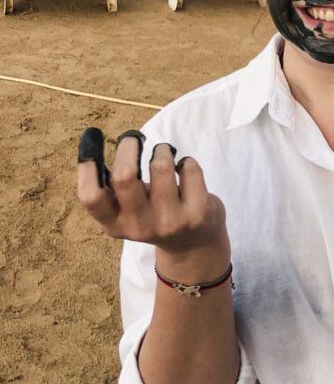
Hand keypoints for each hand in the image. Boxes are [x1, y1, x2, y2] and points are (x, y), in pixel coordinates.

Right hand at [77, 128, 229, 272]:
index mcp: (114, 224)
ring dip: (162, 150)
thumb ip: (113, 190)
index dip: (87, 164)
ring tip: (164, 154)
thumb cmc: (154, 216)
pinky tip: (185, 171)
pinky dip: (187, 162)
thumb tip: (92, 149)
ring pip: (160, 166)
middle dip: (128, 146)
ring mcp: (170, 221)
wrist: (194, 246)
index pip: (90, 196)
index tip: (92, 137)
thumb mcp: (127, 211)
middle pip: (124, 176)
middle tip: (134, 139)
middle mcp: (139, 226)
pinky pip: (189, 169)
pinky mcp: (197, 213)